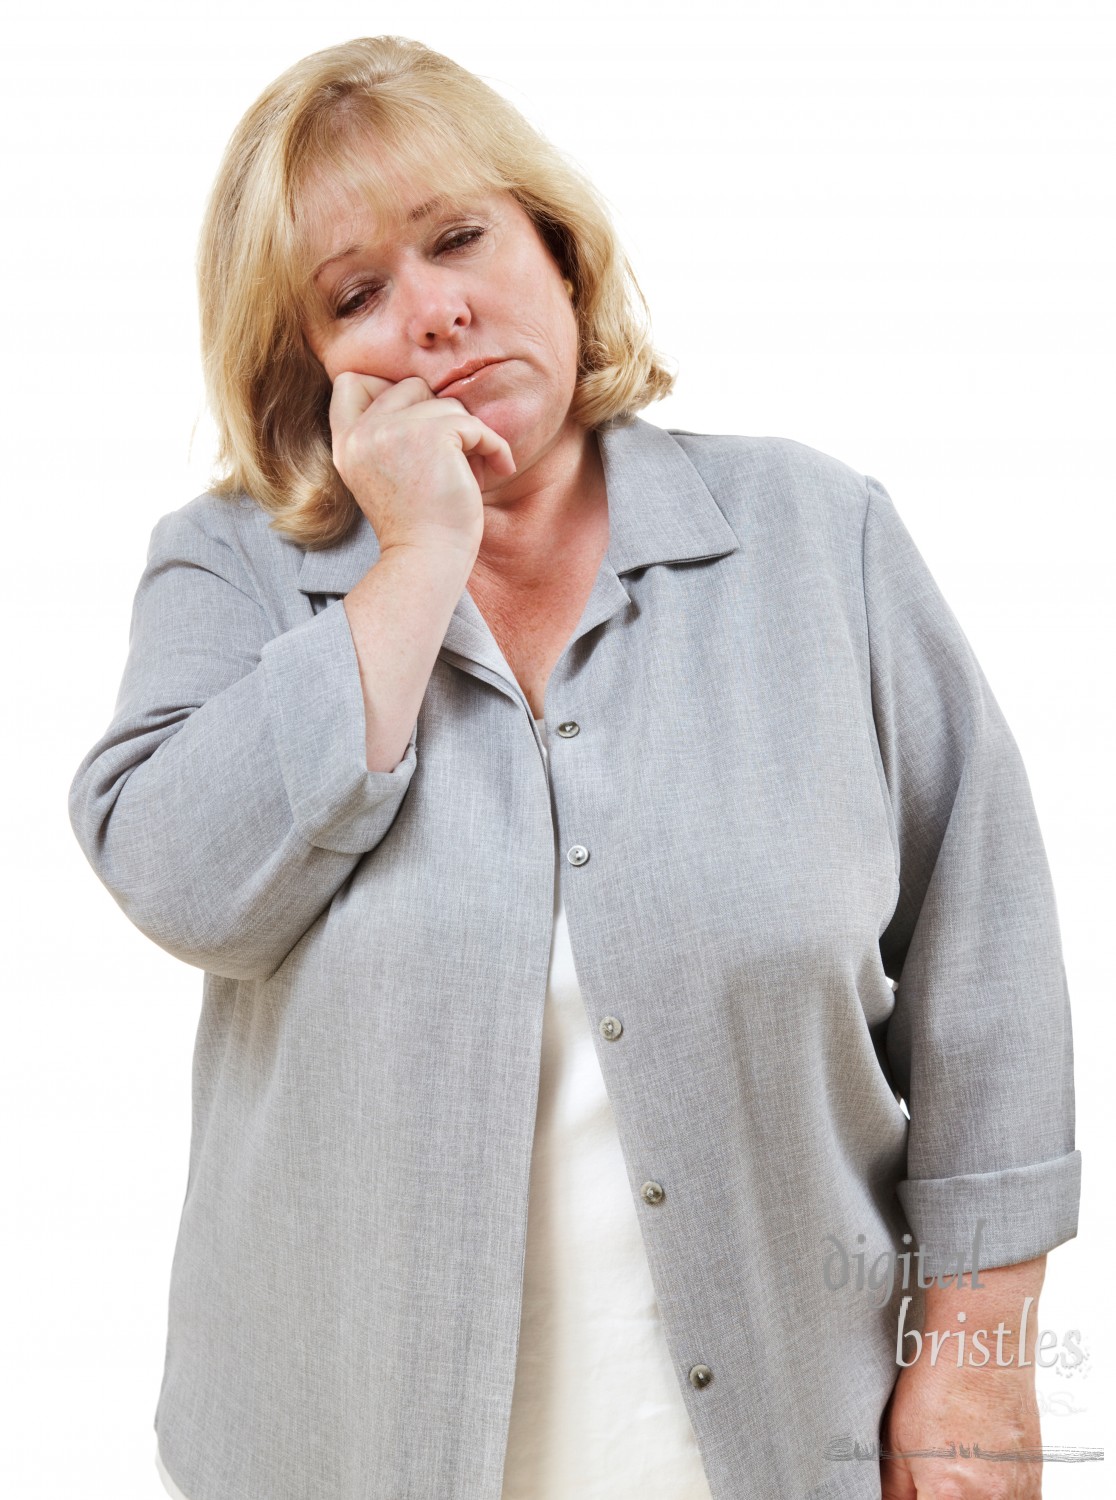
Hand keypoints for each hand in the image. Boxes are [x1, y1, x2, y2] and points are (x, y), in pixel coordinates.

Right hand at [328, 372, 516, 559]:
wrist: (427, 561)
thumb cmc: (418, 526)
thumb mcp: (385, 474)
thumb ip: (388, 435)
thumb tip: (428, 393)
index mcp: (346, 444)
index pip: (350, 382)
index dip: (384, 388)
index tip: (415, 424)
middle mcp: (362, 433)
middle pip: (410, 386)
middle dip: (439, 417)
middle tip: (454, 457)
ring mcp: (393, 430)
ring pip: (446, 404)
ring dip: (468, 436)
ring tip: (471, 472)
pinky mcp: (431, 435)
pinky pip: (475, 424)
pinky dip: (494, 446)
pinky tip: (500, 469)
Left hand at [881, 1357, 1041, 1497]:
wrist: (984, 1349)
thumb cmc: (940, 1385)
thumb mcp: (898, 1441)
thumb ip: (896, 1491)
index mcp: (951, 1495)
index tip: (916, 1491)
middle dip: (938, 1497)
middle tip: (929, 1480)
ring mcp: (1020, 1494)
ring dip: (968, 1496)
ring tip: (957, 1469)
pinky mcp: (1036, 1483)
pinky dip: (995, 1497)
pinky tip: (979, 1474)